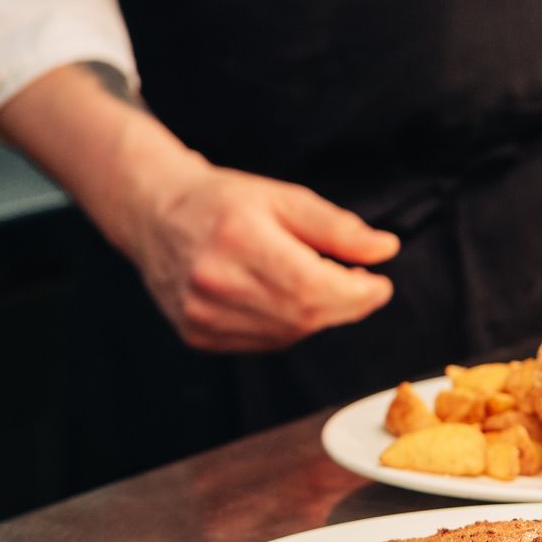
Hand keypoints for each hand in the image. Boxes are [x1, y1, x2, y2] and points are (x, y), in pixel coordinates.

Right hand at [0, 64, 397, 351]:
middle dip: (344, 304)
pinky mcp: (197, 334)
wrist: (156, 214)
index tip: (379, 284)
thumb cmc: (225, 202)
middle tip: (358, 284)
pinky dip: (287, 326)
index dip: (357, 292)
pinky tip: (281, 298)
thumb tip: (384, 250)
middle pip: (304, 314)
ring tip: (315, 283)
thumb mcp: (285, 199)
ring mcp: (200, 314)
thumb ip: (337, 228)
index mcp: (237, 239)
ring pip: (288, 334)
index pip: (313, 286)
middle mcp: (213, 281)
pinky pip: (265, 343)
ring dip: (316, 315)